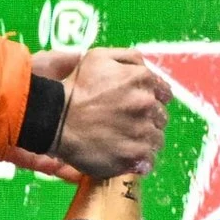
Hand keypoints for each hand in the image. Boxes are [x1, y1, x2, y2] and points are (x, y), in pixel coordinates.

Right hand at [51, 47, 168, 178]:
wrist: (55, 119)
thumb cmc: (75, 87)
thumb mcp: (99, 57)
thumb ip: (129, 58)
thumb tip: (147, 69)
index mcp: (142, 79)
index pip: (164, 94)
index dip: (151, 100)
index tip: (136, 108)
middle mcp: (147, 104)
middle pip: (160, 118)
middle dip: (147, 121)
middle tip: (124, 125)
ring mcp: (143, 131)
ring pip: (156, 141)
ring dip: (143, 141)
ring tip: (121, 141)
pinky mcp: (135, 156)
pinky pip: (148, 162)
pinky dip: (138, 160)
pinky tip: (122, 155)